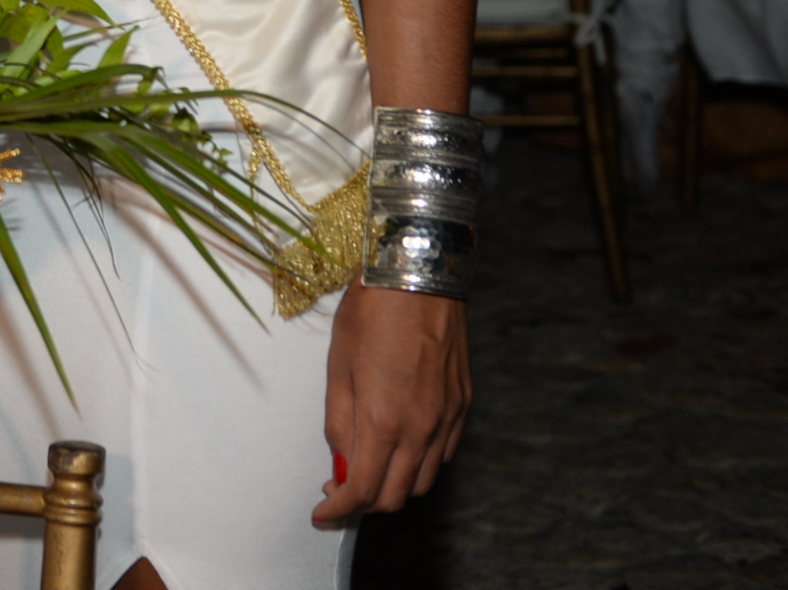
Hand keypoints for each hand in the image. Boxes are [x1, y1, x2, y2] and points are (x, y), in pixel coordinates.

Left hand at [316, 284, 468, 527]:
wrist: (418, 274)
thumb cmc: (370, 312)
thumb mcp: (337, 366)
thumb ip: (339, 422)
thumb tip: (340, 462)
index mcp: (384, 420)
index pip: (364, 491)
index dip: (340, 510)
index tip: (323, 512)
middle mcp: (422, 428)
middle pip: (397, 496)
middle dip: (365, 503)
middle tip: (340, 488)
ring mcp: (447, 418)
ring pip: (424, 481)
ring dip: (395, 486)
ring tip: (370, 466)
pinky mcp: (464, 405)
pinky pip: (444, 454)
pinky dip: (420, 463)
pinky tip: (400, 444)